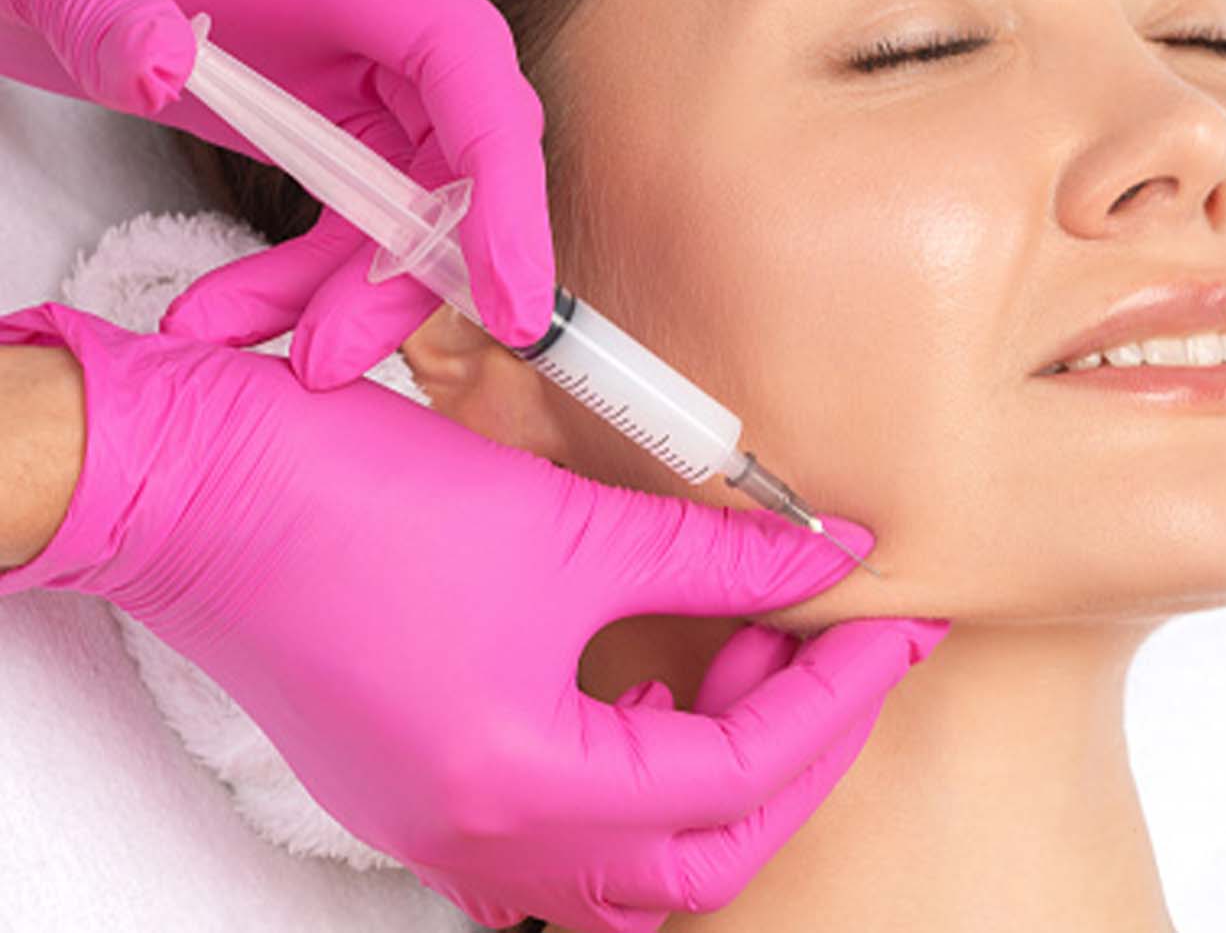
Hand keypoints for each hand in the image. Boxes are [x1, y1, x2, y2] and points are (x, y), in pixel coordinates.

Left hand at [0, 0, 550, 386]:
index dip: (503, 186)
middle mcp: (373, 22)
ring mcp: (346, 73)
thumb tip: (158, 73)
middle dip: (408, 272)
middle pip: (450, 159)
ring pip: (398, 208)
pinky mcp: (311, 120)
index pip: (467, 71)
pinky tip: (230, 319)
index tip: (509, 296)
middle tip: (335, 358)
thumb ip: (114, 9)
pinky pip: (338, 220)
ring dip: (344, 297)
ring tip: (276, 360)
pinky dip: (295, 284)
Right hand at [0, 304, 946, 931]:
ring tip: (745, 667)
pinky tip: (648, 696)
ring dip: (711, 780)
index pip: (736, 776)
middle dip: (792, 758)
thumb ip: (716, 553)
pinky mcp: (418, 796)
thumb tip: (826, 555)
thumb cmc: (352, 499)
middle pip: (698, 858)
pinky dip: (628, 787)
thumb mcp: (567, 524)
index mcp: (525, 784)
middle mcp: (482, 840)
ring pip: (630, 870)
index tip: (892, 630)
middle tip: (840, 663)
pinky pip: (558, 848)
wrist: (196, 493)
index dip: (834, 697)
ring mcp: (442, 832)